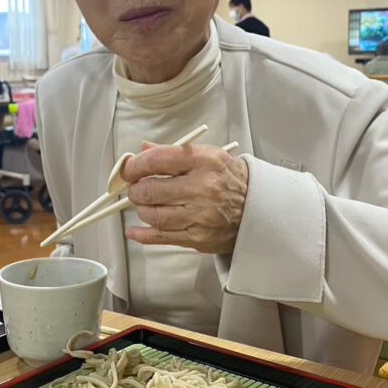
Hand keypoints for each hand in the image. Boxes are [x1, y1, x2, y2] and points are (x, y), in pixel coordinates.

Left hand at [121, 143, 248, 253]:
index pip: (157, 160)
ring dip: (142, 209)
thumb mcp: (208, 155)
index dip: (135, 165)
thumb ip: (174, 153)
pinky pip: (162, 237)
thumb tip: (144, 150)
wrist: (258, 207)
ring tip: (145, 204)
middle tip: (136, 188)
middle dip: (136, 190)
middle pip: (151, 190)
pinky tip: (134, 231)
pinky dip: (143, 234)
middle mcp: (202, 188)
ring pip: (153, 215)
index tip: (129, 169)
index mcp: (203, 162)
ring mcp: (200, 215)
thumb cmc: (230, 179)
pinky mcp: (198, 237)